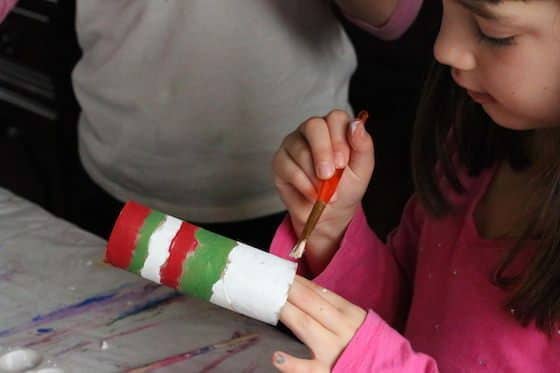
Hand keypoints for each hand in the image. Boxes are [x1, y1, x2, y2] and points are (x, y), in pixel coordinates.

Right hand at [272, 109, 374, 273]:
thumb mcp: (362, 169)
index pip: (335, 118)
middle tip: (329, 175)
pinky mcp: (280, 161)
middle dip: (322, 152)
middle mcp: (312, 131)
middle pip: (313, 126)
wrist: (330, 213)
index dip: (339, 139)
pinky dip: (303, 184)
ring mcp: (293, 144)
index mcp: (335, 128)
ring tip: (325, 192)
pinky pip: (287, 167)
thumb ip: (363, 145)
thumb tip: (357, 124)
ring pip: (299, 149)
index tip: (343, 163)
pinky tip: (313, 195)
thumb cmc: (347, 187)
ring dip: (314, 175)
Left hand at [272, 276, 366, 371]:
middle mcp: (340, 328)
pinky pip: (307, 369)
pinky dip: (292, 363)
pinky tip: (276, 356)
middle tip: (270, 280)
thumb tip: (305, 290)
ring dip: (287, 311)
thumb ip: (334, 307)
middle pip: (309, 303)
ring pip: (305, 325)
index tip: (281, 273)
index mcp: (348, 312)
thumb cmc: (367, 343)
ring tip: (270, 302)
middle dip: (289, 289)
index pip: (318, 291)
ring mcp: (332, 351)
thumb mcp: (356, 319)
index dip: (298, 281)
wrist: (390, 370)